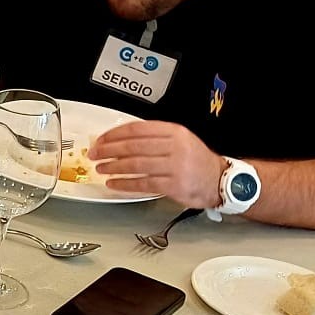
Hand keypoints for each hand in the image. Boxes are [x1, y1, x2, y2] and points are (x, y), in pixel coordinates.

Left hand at [89, 122, 223, 208]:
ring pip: (136, 164)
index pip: (137, 129)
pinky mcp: (174, 185)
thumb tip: (118, 140)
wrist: (220, 180)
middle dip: (108, 150)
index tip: (100, 139)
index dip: (114, 134)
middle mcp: (175, 147)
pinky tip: (114, 183)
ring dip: (113, 167)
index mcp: (174, 131)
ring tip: (101, 168)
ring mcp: (175, 166)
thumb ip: (153, 138)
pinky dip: (124, 183)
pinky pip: (143, 183)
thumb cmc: (195, 160)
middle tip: (94, 154)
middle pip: (133, 146)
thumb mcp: (179, 139)